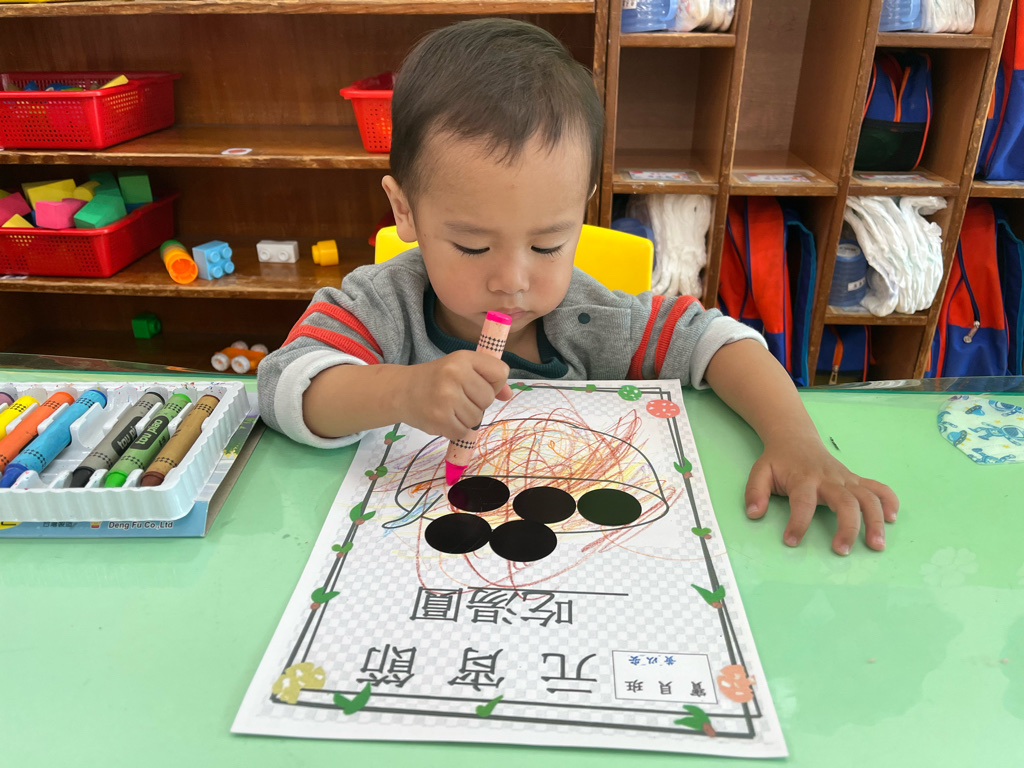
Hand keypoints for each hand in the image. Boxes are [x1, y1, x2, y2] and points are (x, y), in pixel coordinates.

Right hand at [401, 350, 511, 440]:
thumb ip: (487, 379)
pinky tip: (444, 418)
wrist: (400, 391)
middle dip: (478, 403)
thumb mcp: (460, 369)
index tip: (479, 385)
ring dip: (466, 418)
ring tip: (450, 408)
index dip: (494, 383)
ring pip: (477, 418)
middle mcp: (455, 374)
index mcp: (463, 358)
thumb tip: (508, 395)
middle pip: (488, 399)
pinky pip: (463, 431)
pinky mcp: (440, 418)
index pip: (500, 372)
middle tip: (459, 398)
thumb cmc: (435, 379)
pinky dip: (456, 429)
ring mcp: (446, 397)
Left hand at [743, 435, 898, 554]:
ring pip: (868, 497)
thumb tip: (754, 514)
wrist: (795, 438)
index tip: (791, 541)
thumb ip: (755, 492)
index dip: (797, 523)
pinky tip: (893, 518)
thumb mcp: (760, 472)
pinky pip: (878, 487)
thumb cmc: (778, 461)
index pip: (803, 502)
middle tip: (842, 551)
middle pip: (846, 501)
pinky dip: (889, 501)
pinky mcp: (855, 479)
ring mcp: (845, 479)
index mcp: (803, 479)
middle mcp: (829, 479)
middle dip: (847, 527)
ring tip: (876, 545)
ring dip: (876, 521)